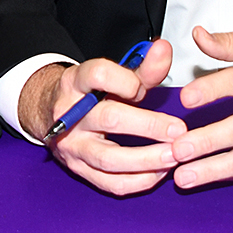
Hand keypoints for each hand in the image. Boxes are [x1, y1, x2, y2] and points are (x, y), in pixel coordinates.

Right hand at [20, 42, 185, 196]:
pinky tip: (160, 171)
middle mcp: (70, 114)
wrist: (53, 115)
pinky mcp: (79, 169)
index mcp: (76, 83)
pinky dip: (140, 180)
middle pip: (109, 118)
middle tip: (179, 131)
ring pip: (109, 158)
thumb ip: (143, 66)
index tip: (142, 88)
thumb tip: (164, 49)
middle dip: (149, 125)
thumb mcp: (114, 76)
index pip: (98, 75)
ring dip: (147, 159)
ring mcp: (72, 145)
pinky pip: (111, 183)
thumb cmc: (91, 94)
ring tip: (175, 155)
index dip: (125, 81)